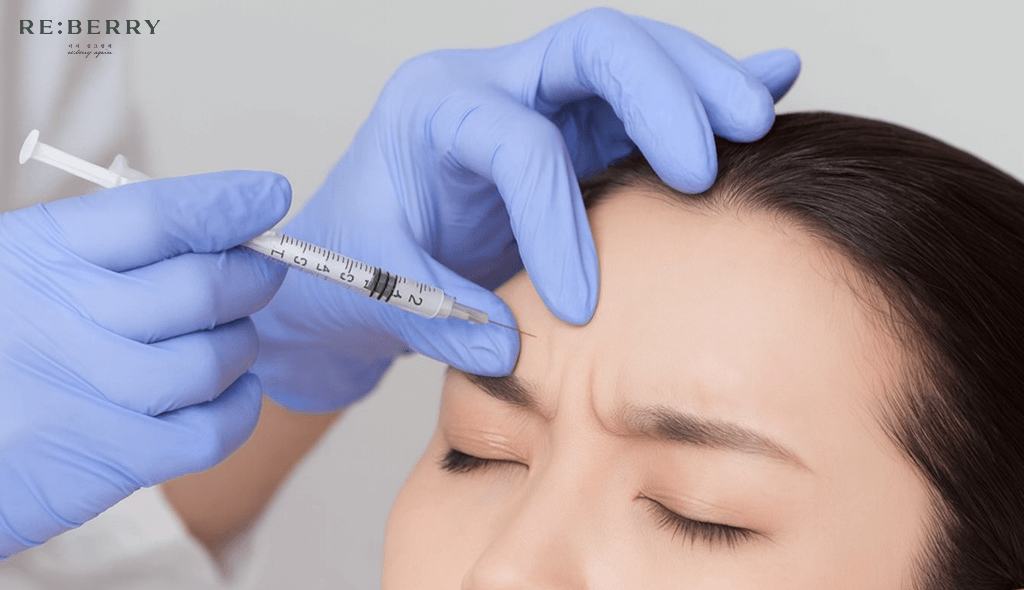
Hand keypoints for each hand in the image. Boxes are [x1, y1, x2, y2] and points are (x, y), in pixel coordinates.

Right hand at [0, 172, 289, 557]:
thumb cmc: (0, 346)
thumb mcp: (19, 275)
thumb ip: (102, 251)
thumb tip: (216, 224)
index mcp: (41, 255)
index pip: (158, 215)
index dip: (227, 204)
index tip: (269, 195)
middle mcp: (65, 316)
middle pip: (202, 286)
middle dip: (251, 276)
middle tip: (261, 274)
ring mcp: (90, 389)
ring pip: (215, 359)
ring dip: (242, 346)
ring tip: (232, 340)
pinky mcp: (110, 457)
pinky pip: (213, 431)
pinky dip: (241, 408)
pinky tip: (235, 393)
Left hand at [253, 8, 799, 411]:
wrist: (344, 258)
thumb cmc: (346, 264)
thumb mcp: (368, 293)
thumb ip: (435, 316)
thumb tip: (509, 344)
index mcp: (433, 110)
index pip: (518, 143)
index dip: (559, 221)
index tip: (585, 305)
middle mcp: (492, 85)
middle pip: (594, 48)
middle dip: (661, 94)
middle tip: (710, 159)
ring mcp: (540, 100)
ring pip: (633, 61)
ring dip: (699, 85)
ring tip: (756, 117)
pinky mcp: (574, 129)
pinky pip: (643, 99)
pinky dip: (702, 90)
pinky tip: (768, 81)